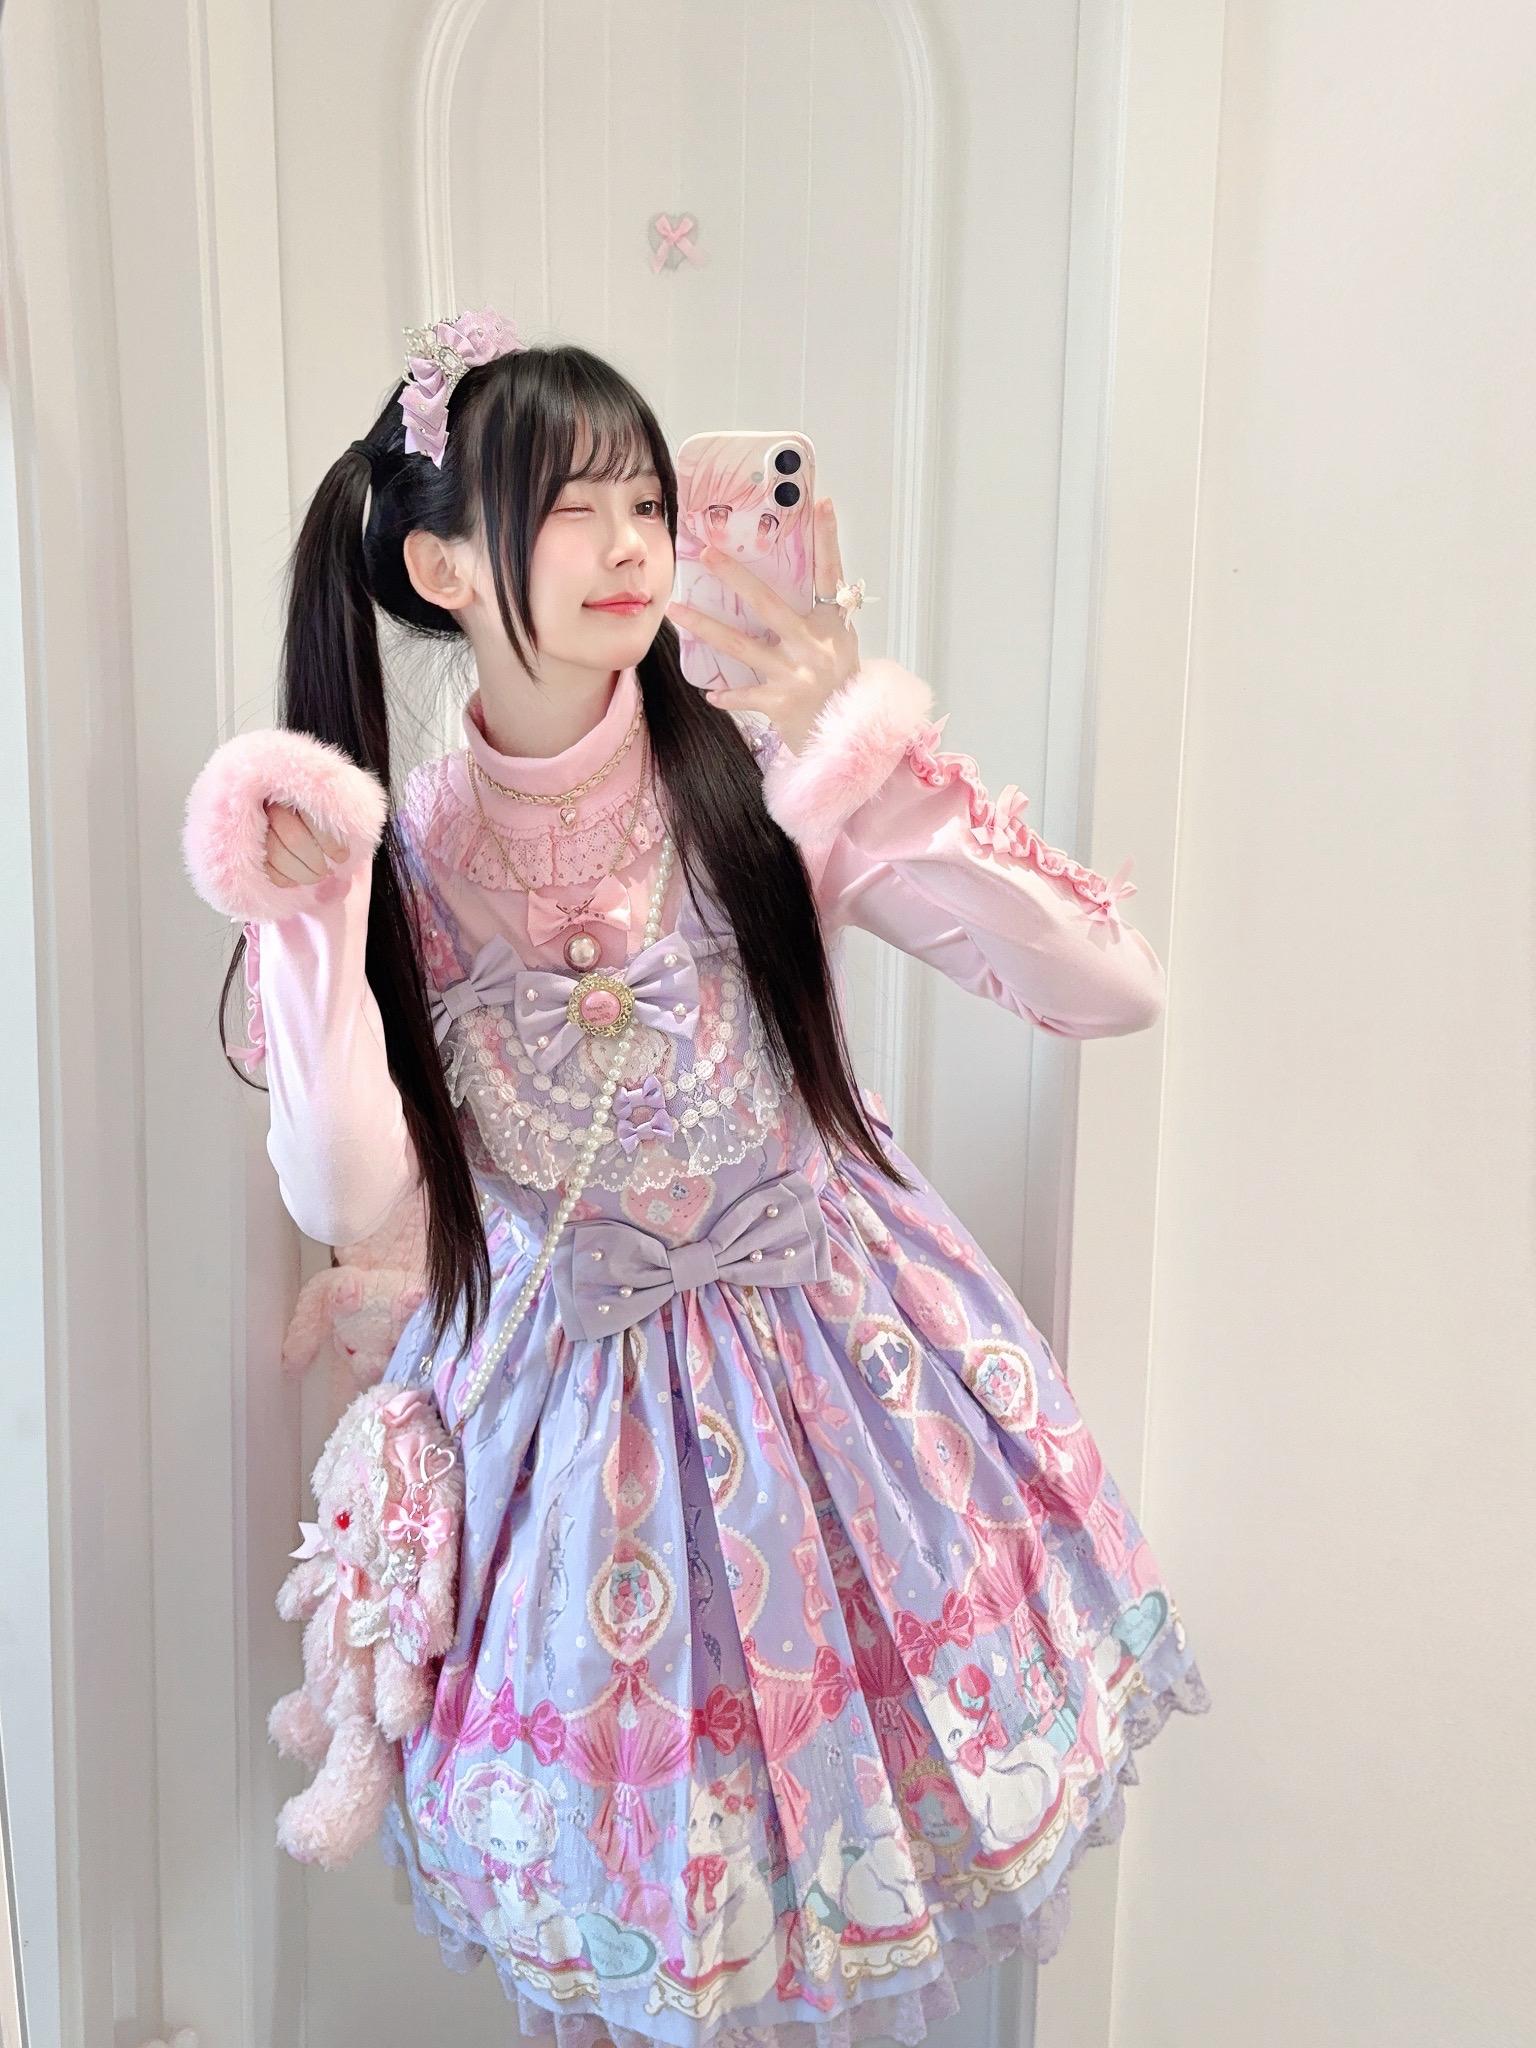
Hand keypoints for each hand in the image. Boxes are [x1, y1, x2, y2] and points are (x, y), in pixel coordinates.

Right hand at [264, 800, 349, 889]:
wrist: (270, 811)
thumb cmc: (307, 813)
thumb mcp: (321, 808)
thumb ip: (330, 822)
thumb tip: (342, 855)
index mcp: (292, 795)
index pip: (313, 820)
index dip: (330, 843)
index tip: (342, 857)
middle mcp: (271, 808)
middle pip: (295, 840)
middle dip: (315, 862)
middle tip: (326, 871)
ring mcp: (256, 827)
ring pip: (277, 855)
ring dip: (302, 874)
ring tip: (316, 877)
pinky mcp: (248, 847)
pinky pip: (266, 868)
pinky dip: (283, 879)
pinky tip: (295, 881)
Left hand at [666, 497, 862, 754]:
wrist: (853, 736)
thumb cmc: (841, 684)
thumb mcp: (839, 643)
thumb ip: (819, 614)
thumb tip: (795, 577)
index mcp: (832, 624)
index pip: (830, 573)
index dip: (827, 538)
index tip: (820, 502)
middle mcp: (815, 645)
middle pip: (769, 604)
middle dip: (735, 577)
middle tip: (706, 553)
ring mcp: (796, 675)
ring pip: (742, 645)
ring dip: (706, 627)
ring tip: (675, 609)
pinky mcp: (781, 704)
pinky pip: (746, 695)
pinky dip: (728, 695)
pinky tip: (710, 693)